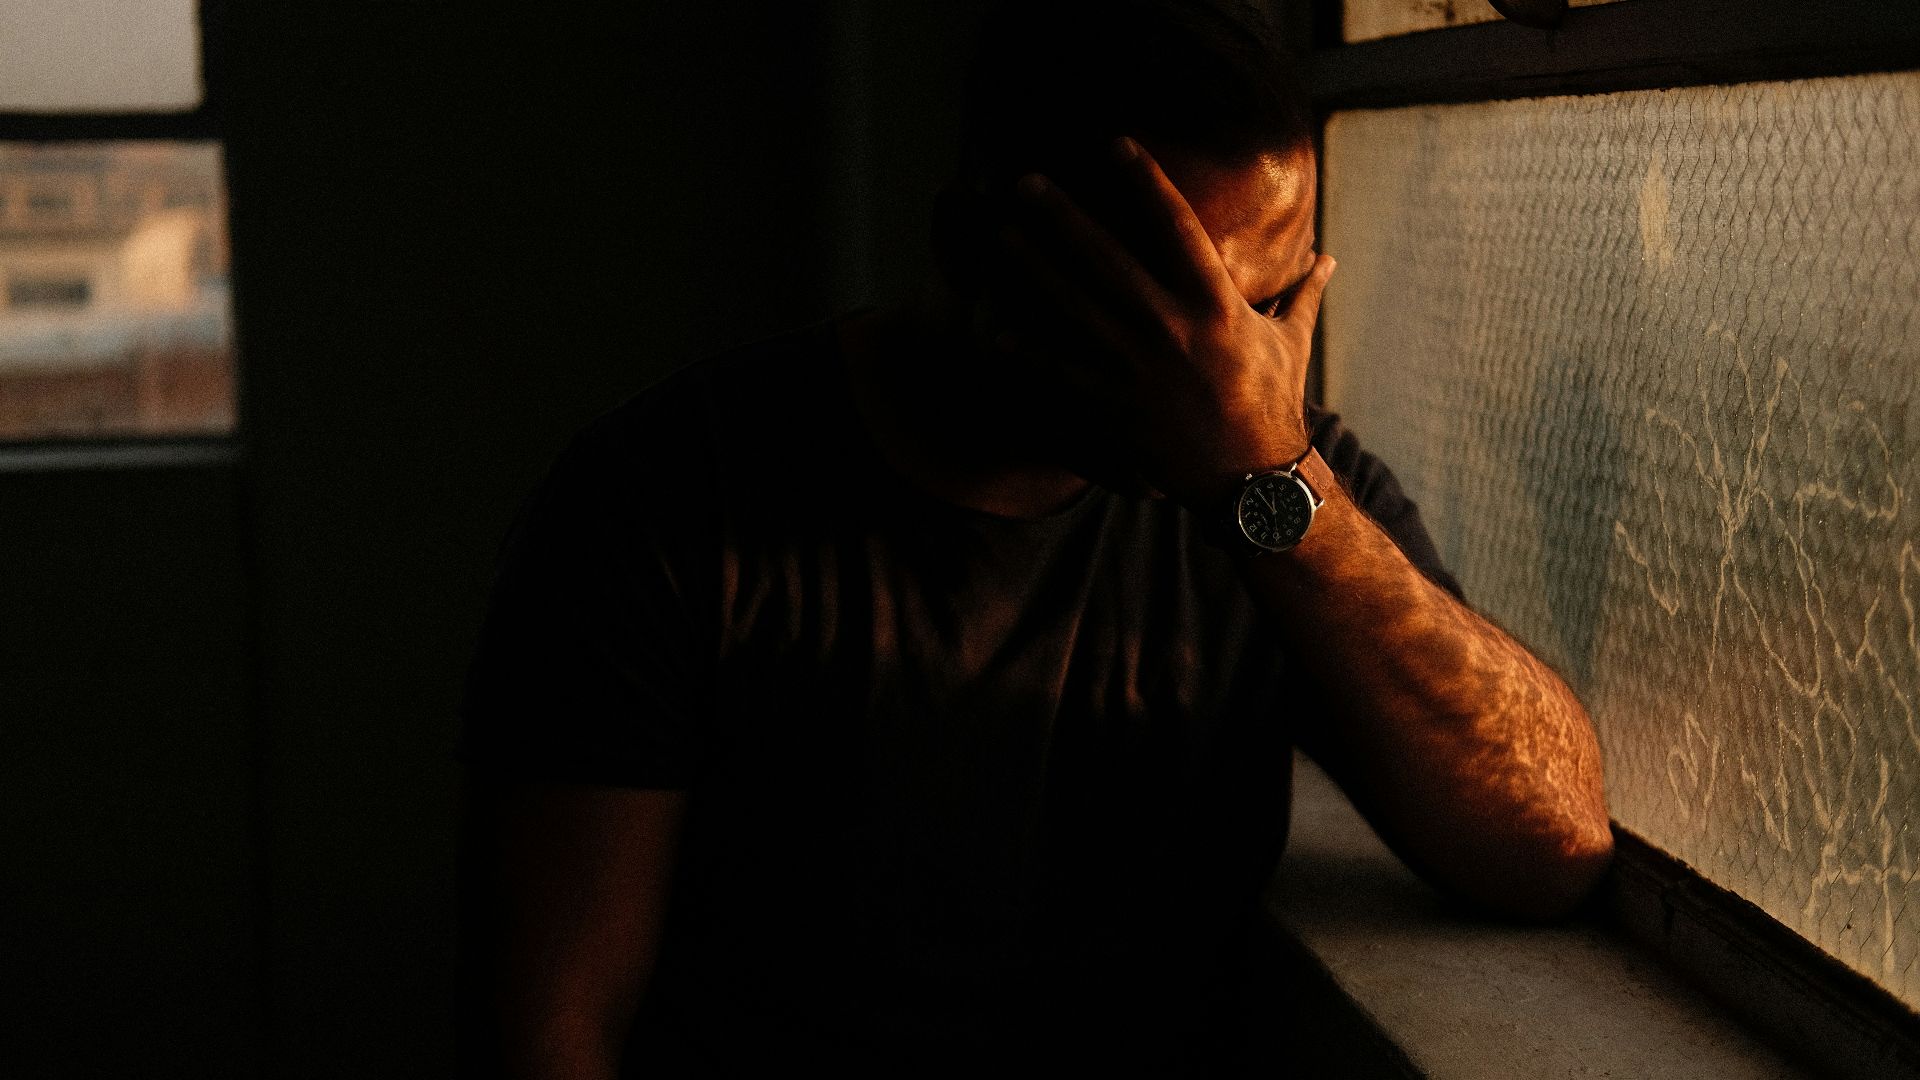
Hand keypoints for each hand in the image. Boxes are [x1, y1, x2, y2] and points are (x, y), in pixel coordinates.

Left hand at [983, 136, 1334, 507]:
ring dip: (1034, 269)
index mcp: (1217, 305)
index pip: (1177, 228)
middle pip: (1107, 260)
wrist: (1252, 482)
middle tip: (1025, 183)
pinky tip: (994, 332)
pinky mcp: (1117, 405)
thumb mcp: (1291, 343)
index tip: (1114, 144)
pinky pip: (1063, 373)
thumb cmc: (1272, 405)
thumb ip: (1302, 295)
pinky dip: (1029, 353)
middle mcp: (1173, 329)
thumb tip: (1329, 258)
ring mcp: (1140, 368)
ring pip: (1076, 309)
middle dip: (1063, 219)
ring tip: (1000, 236)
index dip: (1145, 183)